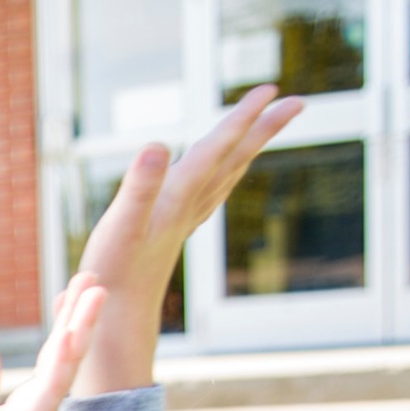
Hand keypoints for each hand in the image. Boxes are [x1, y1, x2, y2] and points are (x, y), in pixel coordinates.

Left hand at [0, 277, 108, 410]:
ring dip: (82, 325)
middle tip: (94, 277)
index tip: (75, 287)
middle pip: (69, 346)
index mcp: (33, 394)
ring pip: (69, 359)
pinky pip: (53, 385)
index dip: (67, 317)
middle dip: (82, 312)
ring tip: (95, 291)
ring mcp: (43, 408)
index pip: (55, 348)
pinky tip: (70, 334)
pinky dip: (63, 359)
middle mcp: (44, 399)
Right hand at [72, 87, 302, 397]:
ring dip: (248, 149)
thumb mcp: (120, 225)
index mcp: (179, 196)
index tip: (270, 89)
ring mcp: (184, 220)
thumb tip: (158, 145)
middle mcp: (189, 205)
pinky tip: (220, 176)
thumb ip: (140, 185)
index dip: (242, 116)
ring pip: (227, 176)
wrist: (116, 321)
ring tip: (265, 128)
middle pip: (235, 159)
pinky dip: (222, 176)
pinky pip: (209, 194)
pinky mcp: (172, 232)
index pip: (218, 147)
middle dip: (263, 128)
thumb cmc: (113, 275)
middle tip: (296, 101)